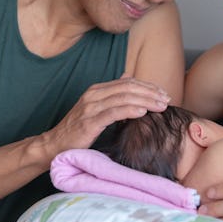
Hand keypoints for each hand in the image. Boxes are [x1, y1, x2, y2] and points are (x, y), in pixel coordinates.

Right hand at [42, 75, 169, 157]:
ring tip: (161, 106)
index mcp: (97, 89)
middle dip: (151, 93)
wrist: (55, 145)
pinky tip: (143, 112)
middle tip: (167, 100)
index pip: (128, 82)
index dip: (148, 86)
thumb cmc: (78, 129)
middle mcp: (94, 94)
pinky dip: (129, 110)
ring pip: (124, 98)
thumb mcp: (96, 107)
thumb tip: (127, 76)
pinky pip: (113, 113)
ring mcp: (90, 107)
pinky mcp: (89, 121)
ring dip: (146, 101)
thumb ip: (112, 93)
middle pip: (128, 88)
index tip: (163, 93)